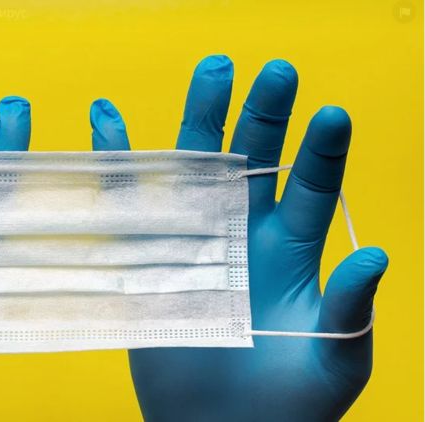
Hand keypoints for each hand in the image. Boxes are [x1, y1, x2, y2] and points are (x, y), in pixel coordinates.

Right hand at [90, 56, 387, 420]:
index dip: (322, 152)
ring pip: (196, 168)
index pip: (312, 189)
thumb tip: (376, 257)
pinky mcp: (149, 259)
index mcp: (294, 253)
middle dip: (264, 116)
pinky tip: (109, 123)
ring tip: (212, 73)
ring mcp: (195, 242)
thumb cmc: (289, 406)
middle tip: (274, 71)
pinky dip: (119, 162)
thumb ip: (351, 309)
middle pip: (255, 161)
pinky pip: (132, 203)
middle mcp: (244, 234)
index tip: (330, 114)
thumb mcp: (336, 362)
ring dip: (202, 122)